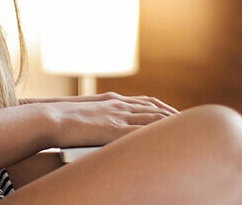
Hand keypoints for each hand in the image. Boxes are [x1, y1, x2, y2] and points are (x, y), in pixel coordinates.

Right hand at [36, 92, 179, 147]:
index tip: (174, 113)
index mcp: (113, 100)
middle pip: (155, 109)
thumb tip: (101, 127)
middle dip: (173, 116)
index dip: (162, 108)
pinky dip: (157, 136)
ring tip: (186, 132)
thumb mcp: (84, 113)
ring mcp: (119, 117)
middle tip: (189, 123)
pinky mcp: (116, 130)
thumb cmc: (62, 118)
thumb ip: (98, 117)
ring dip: (171, 125)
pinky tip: (167, 142)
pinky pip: (143, 133)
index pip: (146, 102)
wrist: (52, 118)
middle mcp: (120, 105)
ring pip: (153, 119)